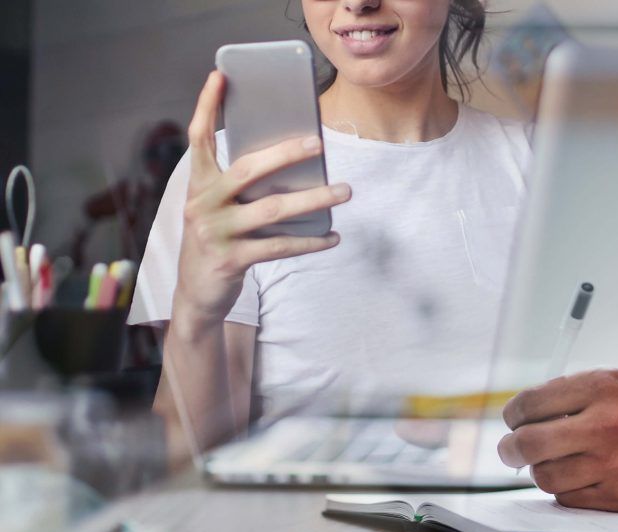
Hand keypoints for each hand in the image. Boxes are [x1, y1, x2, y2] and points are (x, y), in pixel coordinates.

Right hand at [174, 71, 350, 326]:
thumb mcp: (219, 207)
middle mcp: (203, 203)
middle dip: (285, 154)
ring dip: (314, 199)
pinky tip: (332, 237)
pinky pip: (279, 246)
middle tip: (318, 143)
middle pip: (248, 169)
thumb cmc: (217, 239)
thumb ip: (241, 185)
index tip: (220, 76)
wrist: (197, 293)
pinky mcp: (232, 260)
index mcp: (199, 184)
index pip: (198, 138)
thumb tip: (293, 159)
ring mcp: (216, 232)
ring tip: (344, 191)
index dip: (206, 106)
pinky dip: (310, 242)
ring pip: (272, 209)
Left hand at [498, 369, 617, 511]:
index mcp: (603, 385)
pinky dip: (566, 489)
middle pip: (526, 442)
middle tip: (511, 450)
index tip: (513, 420)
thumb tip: (528, 411)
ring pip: (543, 475)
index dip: (513, 414)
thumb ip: (578, 393)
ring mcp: (611, 462)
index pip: (530, 402)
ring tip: (554, 462)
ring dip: (541, 470)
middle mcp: (604, 422)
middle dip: (510, 448)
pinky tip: (581, 477)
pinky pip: (568, 498)